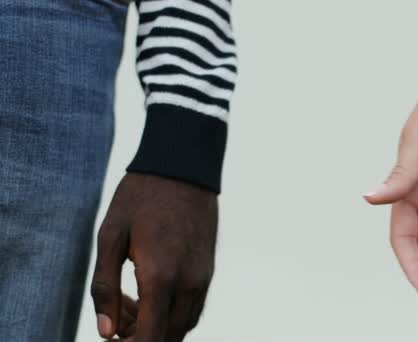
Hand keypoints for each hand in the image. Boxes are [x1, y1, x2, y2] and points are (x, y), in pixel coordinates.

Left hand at [91, 173, 217, 340]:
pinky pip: (192, 307)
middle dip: (139, 337)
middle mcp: (188, 284)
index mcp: (160, 277)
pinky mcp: (208, 270)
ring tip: (131, 300)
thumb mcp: (111, 236)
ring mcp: (203, 278)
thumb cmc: (141, 197)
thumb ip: (105, 287)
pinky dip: (171, 312)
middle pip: (168, 337)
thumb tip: (105, 331)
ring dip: (156, 325)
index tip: (110, 337)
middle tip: (116, 313)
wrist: (184, 167)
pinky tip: (151, 289)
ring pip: (183, 325)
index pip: (150, 339)